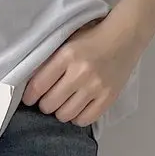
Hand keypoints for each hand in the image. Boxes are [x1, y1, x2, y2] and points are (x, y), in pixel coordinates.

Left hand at [22, 15, 142, 125]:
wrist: (125, 35)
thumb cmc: (92, 37)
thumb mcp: (68, 42)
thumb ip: (51, 61)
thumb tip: (31, 86)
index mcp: (67, 55)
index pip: (38, 86)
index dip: (29, 97)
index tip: (29, 99)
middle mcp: (80, 73)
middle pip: (49, 104)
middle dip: (45, 105)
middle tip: (49, 100)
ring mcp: (96, 87)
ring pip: (65, 115)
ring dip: (60, 112)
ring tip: (63, 104)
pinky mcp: (108, 97)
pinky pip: (84, 120)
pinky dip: (77, 118)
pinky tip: (77, 109)